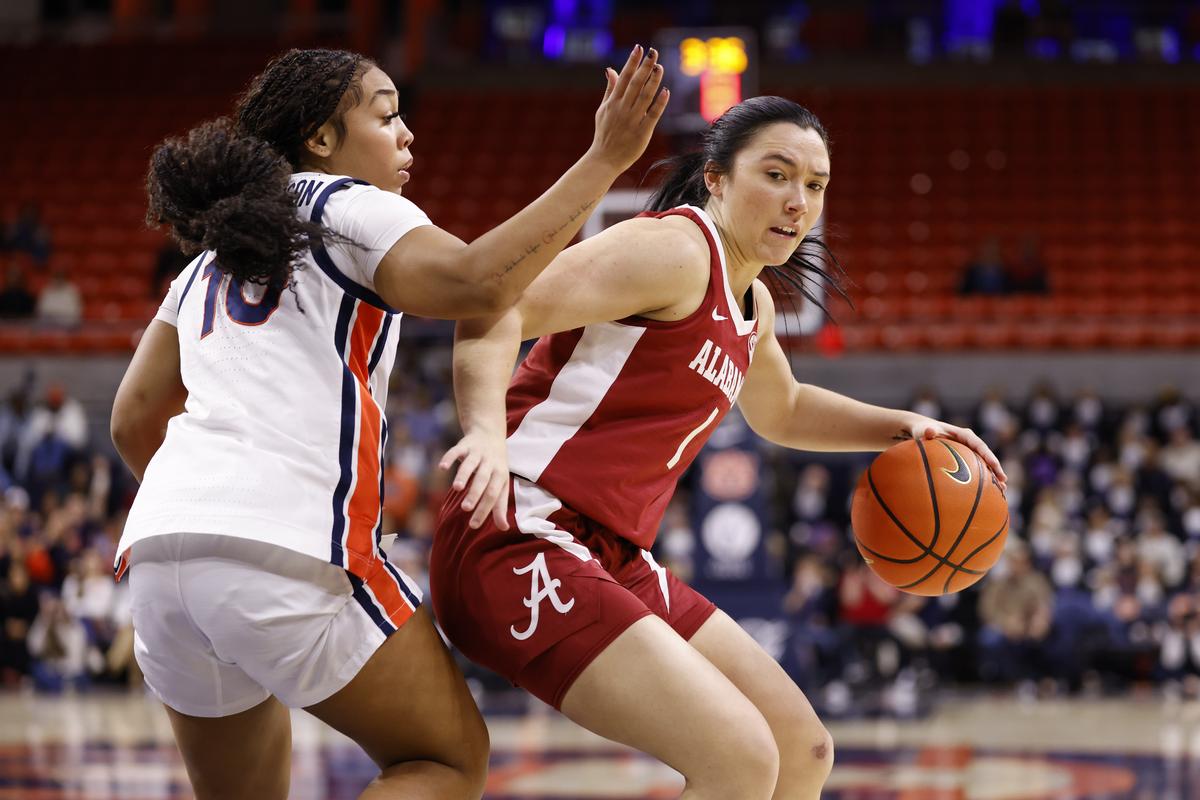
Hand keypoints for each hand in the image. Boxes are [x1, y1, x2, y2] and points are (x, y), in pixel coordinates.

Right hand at [439, 430, 510, 530]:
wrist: (490, 434)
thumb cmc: (495, 466)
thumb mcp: (501, 484)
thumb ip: (499, 506)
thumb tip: (504, 528)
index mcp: (500, 474)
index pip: (493, 494)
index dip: (484, 510)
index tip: (473, 526)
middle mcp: (490, 462)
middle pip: (483, 479)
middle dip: (475, 493)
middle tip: (466, 508)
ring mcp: (477, 452)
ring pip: (470, 464)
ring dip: (464, 475)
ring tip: (456, 488)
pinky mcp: (465, 444)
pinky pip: (456, 450)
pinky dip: (449, 458)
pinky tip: (442, 467)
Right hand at [588, 44, 669, 173]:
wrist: (604, 160)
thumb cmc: (604, 134)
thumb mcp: (603, 110)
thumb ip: (610, 89)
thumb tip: (610, 69)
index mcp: (612, 102)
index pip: (624, 78)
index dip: (632, 62)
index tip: (639, 48)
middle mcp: (622, 109)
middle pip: (635, 84)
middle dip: (644, 67)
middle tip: (653, 53)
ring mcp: (632, 120)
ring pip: (645, 97)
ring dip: (653, 81)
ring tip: (660, 67)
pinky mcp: (642, 132)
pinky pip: (652, 115)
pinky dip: (659, 103)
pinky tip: (666, 91)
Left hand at [903, 415, 1007, 491]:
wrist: (921, 432)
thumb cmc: (921, 431)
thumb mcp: (921, 430)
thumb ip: (926, 431)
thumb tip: (929, 431)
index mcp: (963, 434)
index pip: (979, 445)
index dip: (988, 455)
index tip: (994, 465)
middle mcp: (969, 442)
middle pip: (986, 456)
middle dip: (995, 468)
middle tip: (1003, 481)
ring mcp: (968, 451)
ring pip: (984, 464)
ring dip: (993, 476)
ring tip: (1002, 491)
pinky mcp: (965, 459)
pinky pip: (976, 469)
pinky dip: (983, 479)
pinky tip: (988, 493)